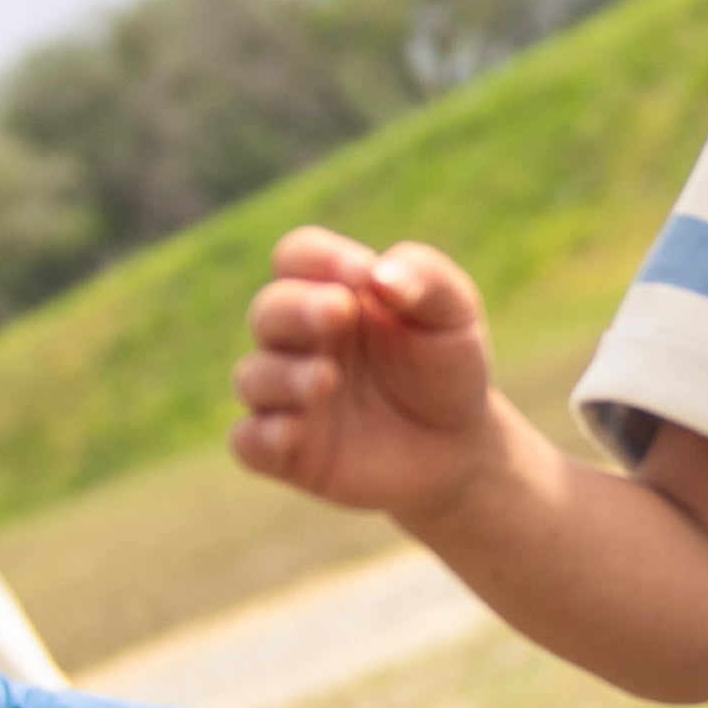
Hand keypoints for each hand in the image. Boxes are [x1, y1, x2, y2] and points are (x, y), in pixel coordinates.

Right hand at [234, 231, 502, 527]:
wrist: (458, 447)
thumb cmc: (447, 367)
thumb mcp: (454, 314)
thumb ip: (427, 280)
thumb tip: (380, 276)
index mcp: (331, 292)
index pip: (298, 256)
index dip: (319, 259)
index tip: (362, 274)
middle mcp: (300, 340)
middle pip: (268, 311)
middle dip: (297, 310)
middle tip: (336, 313)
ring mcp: (288, 395)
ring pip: (252, 376)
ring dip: (282, 375)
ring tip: (327, 378)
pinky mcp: (288, 451)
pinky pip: (249, 442)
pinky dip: (261, 437)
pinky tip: (292, 433)